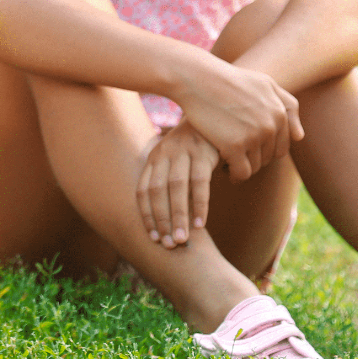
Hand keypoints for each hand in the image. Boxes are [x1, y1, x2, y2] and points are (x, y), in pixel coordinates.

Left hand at [135, 125, 220, 247]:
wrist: (215, 113)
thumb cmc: (196, 145)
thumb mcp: (177, 159)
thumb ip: (170, 181)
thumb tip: (168, 218)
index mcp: (154, 158)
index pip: (142, 191)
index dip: (146, 216)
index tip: (153, 237)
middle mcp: (164, 154)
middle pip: (157, 192)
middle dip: (161, 221)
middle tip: (169, 245)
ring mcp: (183, 151)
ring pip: (177, 188)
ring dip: (179, 216)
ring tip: (183, 240)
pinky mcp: (203, 151)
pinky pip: (200, 181)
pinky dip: (200, 204)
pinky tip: (201, 223)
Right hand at [170, 57, 301, 181]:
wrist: (198, 78)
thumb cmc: (229, 80)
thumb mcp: (264, 83)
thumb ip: (287, 106)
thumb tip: (299, 137)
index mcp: (280, 112)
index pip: (281, 147)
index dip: (264, 151)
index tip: (248, 148)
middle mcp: (271, 125)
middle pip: (268, 158)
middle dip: (254, 159)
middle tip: (236, 155)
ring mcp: (254, 136)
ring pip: (255, 167)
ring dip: (243, 168)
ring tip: (228, 160)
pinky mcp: (234, 146)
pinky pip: (242, 172)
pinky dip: (234, 175)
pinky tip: (224, 169)